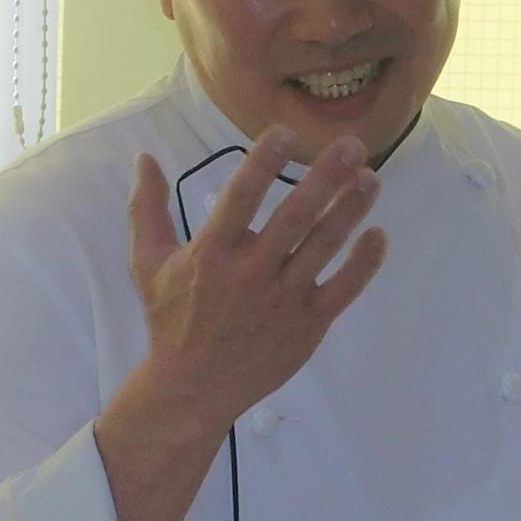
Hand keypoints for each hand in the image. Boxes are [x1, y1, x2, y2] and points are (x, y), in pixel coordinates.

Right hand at [94, 131, 387, 520]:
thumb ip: (146, 209)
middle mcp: (250, 274)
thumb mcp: (147, 263)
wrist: (194, 388)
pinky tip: (377, 235)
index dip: (263, 163)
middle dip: (325, 178)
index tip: (286, 132)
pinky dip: (364, 264)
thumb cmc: (172, 319)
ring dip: (350, 210)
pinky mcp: (308, 324)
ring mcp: (283, 300)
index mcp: (211, 255)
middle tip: (351, 145)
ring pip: (324, 247)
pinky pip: (344, 289)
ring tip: (370, 177)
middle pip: (294, 218)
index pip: (240, 199)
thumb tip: (143, 157)